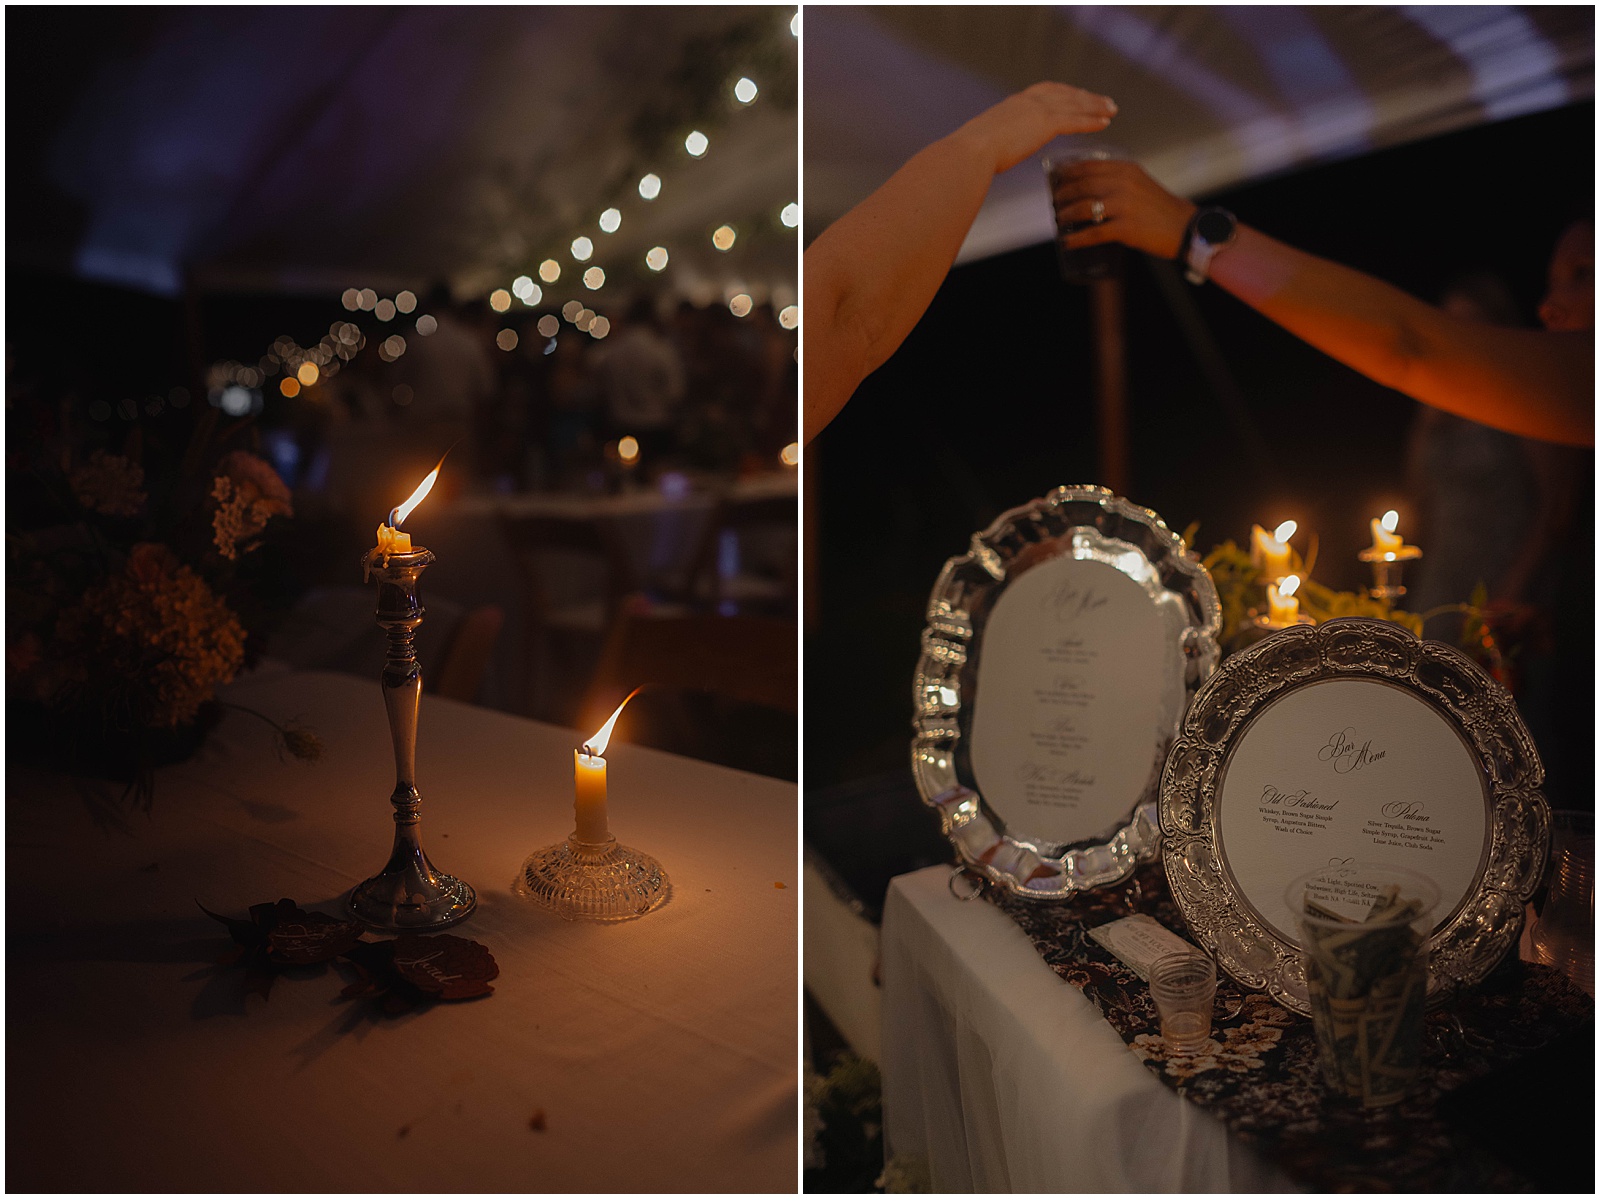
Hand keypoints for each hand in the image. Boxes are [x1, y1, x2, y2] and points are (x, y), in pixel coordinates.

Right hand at [958, 82, 1117, 174]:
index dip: (1065, 93)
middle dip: (1086, 97)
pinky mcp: (1045, 123)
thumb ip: (996, 142)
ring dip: (1096, 106)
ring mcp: (1037, 110)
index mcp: (1013, 104)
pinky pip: (1075, 120)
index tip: (1078, 94)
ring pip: (1074, 105)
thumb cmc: (970, 153)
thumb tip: (991, 153)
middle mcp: (1027, 101)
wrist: (970, 151)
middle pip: (1065, 94)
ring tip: (1112, 109)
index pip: (1045, 92)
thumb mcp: (985, 142)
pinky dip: (1092, 120)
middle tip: (1104, 101)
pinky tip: (1105, 122)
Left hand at [1052, 160, 1196, 259]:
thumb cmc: (1160, 208)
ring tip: (1059, 220)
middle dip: (1062, 195)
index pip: (1088, 166)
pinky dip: (1077, 239)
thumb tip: (1088, 188)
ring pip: (1083, 207)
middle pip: (1081, 185)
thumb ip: (1118, 180)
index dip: (1067, 174)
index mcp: (1126, 169)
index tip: (1056, 180)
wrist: (1185, 227)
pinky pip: (1093, 233)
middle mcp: (1123, 183)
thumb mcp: (1140, 183)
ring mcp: (1124, 205)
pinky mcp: (1125, 227)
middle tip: (1055, 202)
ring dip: (1065, 215)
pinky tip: (1067, 242)